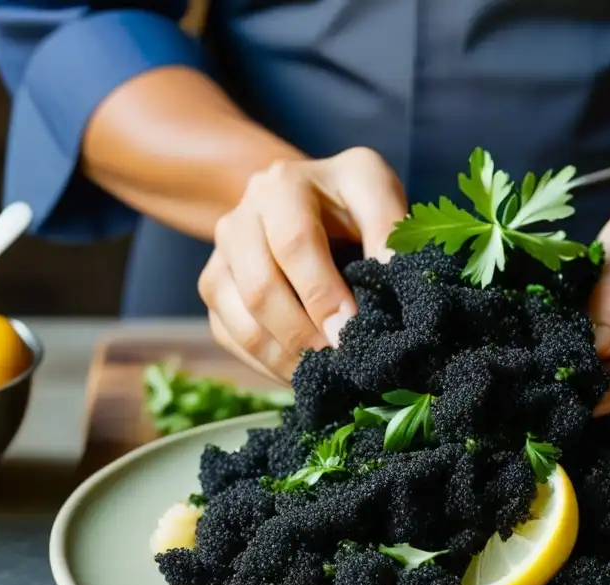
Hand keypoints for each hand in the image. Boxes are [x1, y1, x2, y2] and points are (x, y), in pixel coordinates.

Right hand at [199, 147, 407, 381]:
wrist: (303, 199)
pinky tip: (303, 373)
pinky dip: (266, 364)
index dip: (322, 293)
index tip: (351, 330)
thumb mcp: (376, 193)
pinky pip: (229, 336)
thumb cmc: (349, 201)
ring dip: (284, 358)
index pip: (294, 243)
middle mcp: (241, 216)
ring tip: (326, 374)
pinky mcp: (215, 287)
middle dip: (302, 335)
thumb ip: (388, 228)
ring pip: (239, 319)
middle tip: (341, 361)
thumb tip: (394, 277)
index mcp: (284, 184)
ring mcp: (221, 254)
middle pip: (260, 288)